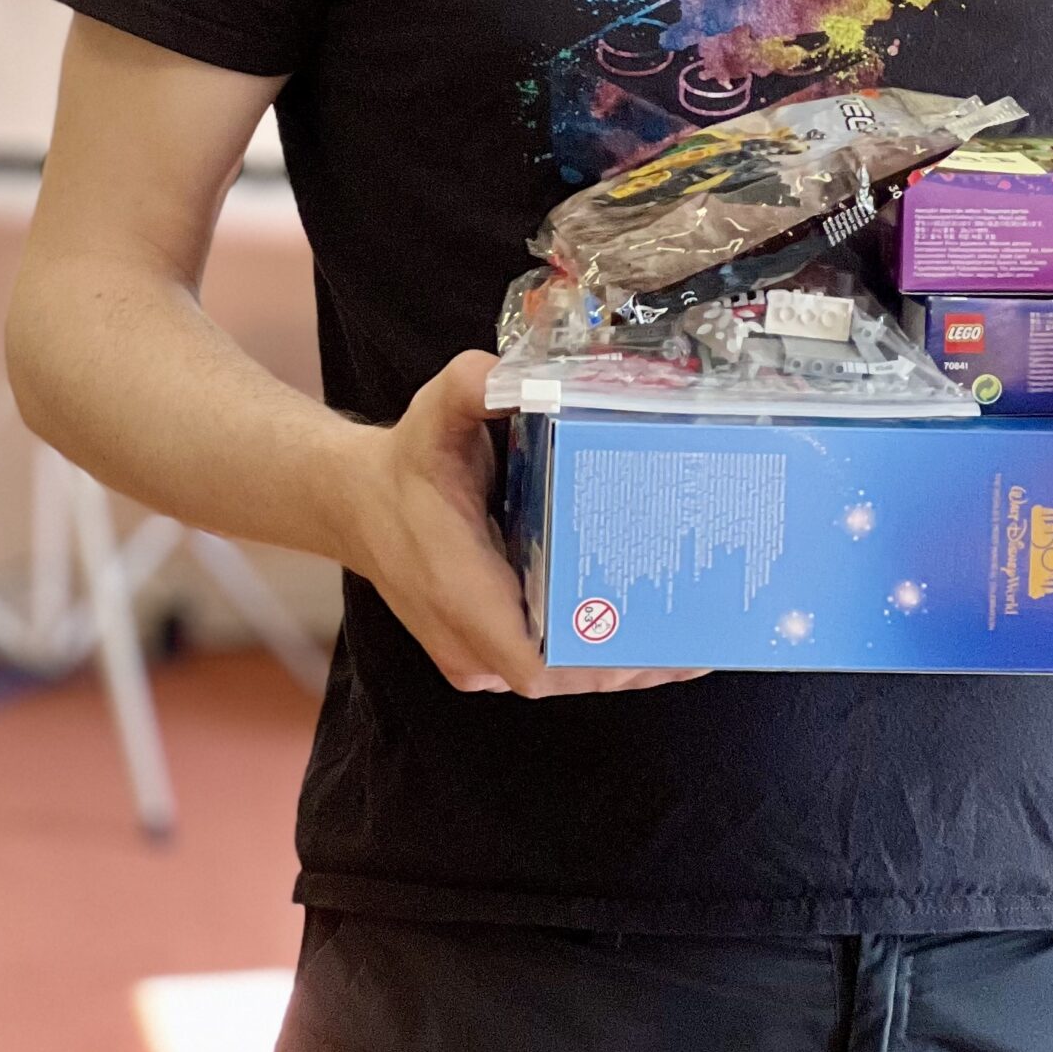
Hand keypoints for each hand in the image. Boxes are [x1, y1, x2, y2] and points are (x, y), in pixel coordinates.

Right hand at [344, 349, 705, 701]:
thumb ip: (474, 386)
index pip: (532, 663)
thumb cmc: (406, 461)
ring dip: (620, 664)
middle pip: (562, 675)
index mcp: (459, 590)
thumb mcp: (437, 410)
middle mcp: (467, 638)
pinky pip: (545, 661)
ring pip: (558, 675)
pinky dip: (594, 653)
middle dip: (632, 663)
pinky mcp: (482, 649)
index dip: (594, 665)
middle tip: (697, 635)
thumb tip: (522, 375)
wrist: (355, 502)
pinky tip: (645, 630)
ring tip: (689, 638)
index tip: (651, 644)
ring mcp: (473, 654)